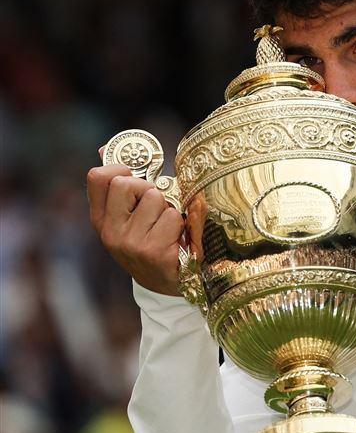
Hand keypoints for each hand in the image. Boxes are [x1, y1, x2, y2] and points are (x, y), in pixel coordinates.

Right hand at [87, 160, 184, 295]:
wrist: (164, 284)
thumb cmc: (149, 241)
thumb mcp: (128, 218)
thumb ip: (120, 187)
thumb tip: (105, 148)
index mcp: (101, 220)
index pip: (97, 177)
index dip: (119, 168)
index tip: (134, 176)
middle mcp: (111, 232)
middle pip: (127, 183)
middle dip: (148, 188)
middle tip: (156, 207)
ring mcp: (131, 243)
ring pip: (155, 198)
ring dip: (169, 208)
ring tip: (168, 226)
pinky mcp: (155, 252)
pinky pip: (173, 217)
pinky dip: (181, 224)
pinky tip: (177, 239)